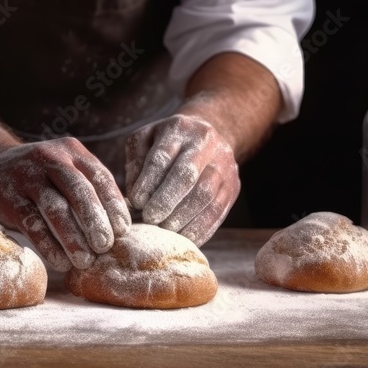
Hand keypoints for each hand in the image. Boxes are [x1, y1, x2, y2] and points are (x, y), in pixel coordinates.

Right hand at [0, 137, 131, 270]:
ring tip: (85, 261)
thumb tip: (119, 226)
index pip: (100, 177)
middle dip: (95, 222)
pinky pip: (31, 223)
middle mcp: (51, 159)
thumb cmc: (40, 175)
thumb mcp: (65, 168)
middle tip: (106, 247)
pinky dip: (48, 244)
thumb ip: (89, 189)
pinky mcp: (8, 196)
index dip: (113, 204)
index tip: (123, 230)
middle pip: (79, 191)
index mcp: (72, 151)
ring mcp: (27, 176)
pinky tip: (60, 261)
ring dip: (73, 238)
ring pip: (55, 208)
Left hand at [125, 114, 239, 245]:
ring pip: (205, 195)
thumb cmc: (166, 142)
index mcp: (178, 129)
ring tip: (164, 231)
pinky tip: (184, 238)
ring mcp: (223, 166)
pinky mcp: (233, 187)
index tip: (136, 202)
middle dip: (166, 201)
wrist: (208, 134)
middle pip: (187, 175)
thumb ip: (136, 164)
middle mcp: (205, 144)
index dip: (148, 182)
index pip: (162, 156)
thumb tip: (134, 198)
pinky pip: (218, 212)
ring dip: (182, 218)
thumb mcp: (145, 141)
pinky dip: (200, 229)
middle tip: (150, 219)